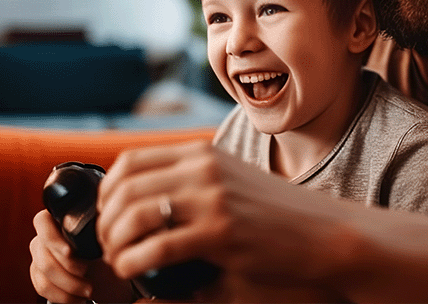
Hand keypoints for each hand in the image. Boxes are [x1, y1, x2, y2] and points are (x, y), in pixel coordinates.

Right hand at [29, 209, 134, 302]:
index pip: (42, 222)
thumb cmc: (106, 248)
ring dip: (69, 286)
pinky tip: (79, 298)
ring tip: (89, 290)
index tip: (70, 252)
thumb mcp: (104, 236)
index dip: (53, 239)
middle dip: (68, 272)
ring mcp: (38, 255)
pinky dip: (63, 296)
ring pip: (43, 275)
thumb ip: (95, 228)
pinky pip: (42, 288)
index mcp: (58, 219)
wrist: (107, 270)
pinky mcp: (38, 275)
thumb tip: (98, 228)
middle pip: (43, 255)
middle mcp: (44, 236)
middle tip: (89, 279)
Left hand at [95, 141, 354, 294]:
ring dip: (115, 244)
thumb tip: (140, 203)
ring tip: (119, 261)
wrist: (323, 233)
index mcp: (201, 153)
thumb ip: (191, 182)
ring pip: (133, 216)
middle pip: (124, 188)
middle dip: (104, 222)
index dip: (106, 191)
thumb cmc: (276, 215)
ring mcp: (212, 197)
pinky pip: (157, 247)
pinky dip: (134, 262)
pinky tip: (135, 273)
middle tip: (108, 246)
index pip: (129, 161)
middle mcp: (202, 168)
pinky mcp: (221, 231)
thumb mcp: (230, 181)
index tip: (106, 216)